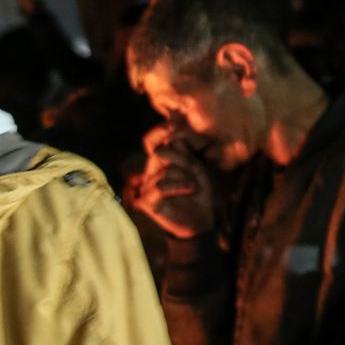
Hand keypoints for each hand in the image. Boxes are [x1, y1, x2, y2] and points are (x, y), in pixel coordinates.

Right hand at [136, 125, 218, 239]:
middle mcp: (149, 173)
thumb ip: (186, 153)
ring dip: (185, 176)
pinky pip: (160, 186)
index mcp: (160, 163)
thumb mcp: (198, 169)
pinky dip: (178, 185)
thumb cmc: (199, 194)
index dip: (160, 131)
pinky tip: (190, 188)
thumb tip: (174, 136)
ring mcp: (145, 187)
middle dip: (183, 159)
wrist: (199, 221)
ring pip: (164, 171)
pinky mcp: (145, 201)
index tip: (174, 124)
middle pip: (160, 153)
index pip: (152, 142)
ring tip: (193, 186)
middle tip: (196, 170)